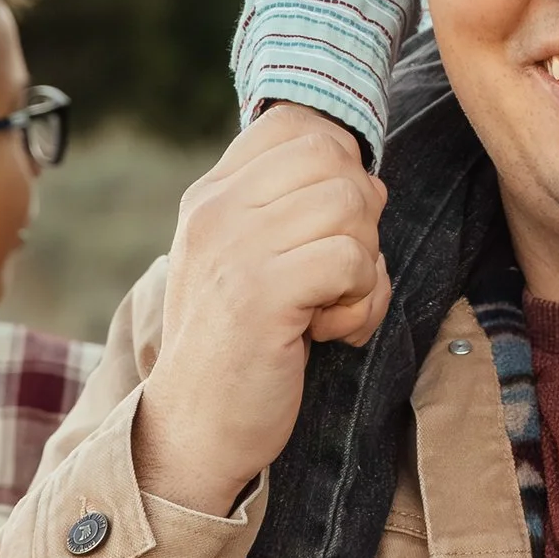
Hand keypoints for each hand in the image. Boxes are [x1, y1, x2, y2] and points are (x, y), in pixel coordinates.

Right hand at [133, 109, 390, 516]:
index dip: (340, 168)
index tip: (327, 230)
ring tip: (330, 310)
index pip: (298, 125)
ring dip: (364, 266)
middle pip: (335, 158)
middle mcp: (216, 210)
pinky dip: (360, 303)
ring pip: (352, 205)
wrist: (193, 432)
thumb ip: (288, 210)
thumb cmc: (239, 349)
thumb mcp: (250, 261)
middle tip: (335, 275)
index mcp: (211, 195)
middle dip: (361, 217)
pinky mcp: (261, 292)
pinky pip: (353, 261)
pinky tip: (328, 334)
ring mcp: (235, 247)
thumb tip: (365, 173)